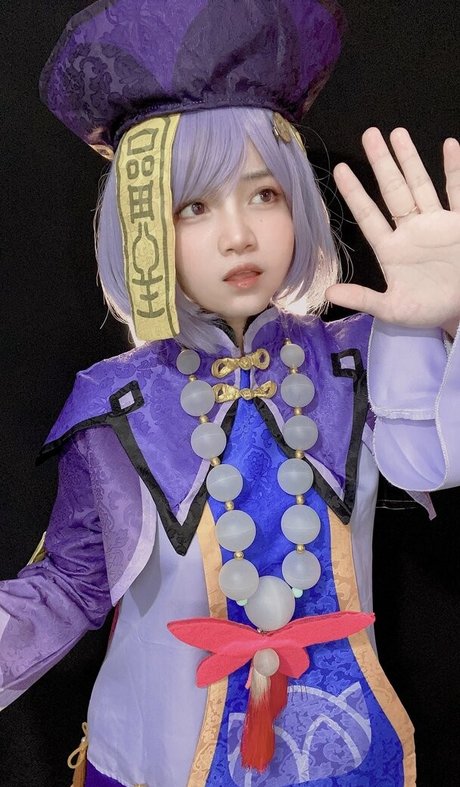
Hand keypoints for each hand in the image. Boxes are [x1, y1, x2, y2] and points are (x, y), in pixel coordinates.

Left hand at [326, 128, 459, 335]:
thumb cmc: (427, 311)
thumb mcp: (392, 309)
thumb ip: (362, 298)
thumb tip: (328, 293)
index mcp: (391, 249)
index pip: (368, 215)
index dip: (355, 193)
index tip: (340, 170)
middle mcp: (411, 231)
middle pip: (393, 190)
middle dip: (382, 163)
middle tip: (369, 135)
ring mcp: (436, 224)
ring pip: (421, 185)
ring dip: (410, 160)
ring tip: (397, 133)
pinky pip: (457, 193)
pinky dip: (454, 171)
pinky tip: (449, 147)